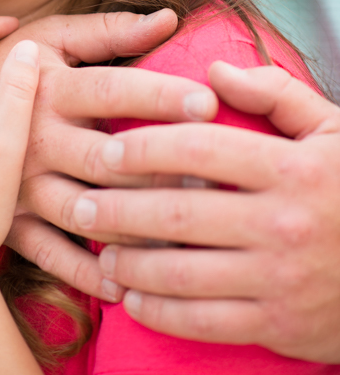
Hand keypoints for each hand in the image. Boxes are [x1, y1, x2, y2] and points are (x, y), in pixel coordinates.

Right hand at [0, 9, 219, 298]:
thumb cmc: (8, 64)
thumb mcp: (51, 37)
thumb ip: (109, 31)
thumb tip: (170, 17)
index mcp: (48, 87)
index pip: (110, 89)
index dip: (158, 95)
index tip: (208, 101)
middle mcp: (35, 137)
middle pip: (104, 158)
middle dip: (159, 168)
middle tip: (214, 175)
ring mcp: (21, 183)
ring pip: (84, 211)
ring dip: (135, 225)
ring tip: (185, 230)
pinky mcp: (10, 218)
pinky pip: (51, 254)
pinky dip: (88, 274)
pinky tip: (132, 283)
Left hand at [69, 62, 339, 363]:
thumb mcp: (332, 128)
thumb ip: (274, 92)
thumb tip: (214, 70)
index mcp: (290, 168)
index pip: (198, 149)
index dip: (144, 148)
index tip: (108, 150)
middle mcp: (282, 223)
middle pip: (178, 212)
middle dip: (118, 209)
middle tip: (79, 204)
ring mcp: (280, 279)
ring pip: (184, 272)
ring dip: (130, 263)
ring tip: (99, 252)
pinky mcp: (281, 325)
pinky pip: (207, 322)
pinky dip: (162, 313)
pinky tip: (132, 300)